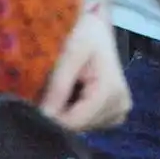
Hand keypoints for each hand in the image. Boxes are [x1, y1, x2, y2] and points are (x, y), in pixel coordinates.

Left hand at [40, 12, 131, 130]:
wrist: (99, 30)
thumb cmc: (86, 36)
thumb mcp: (70, 54)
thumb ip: (59, 86)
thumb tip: (44, 117)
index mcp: (111, 92)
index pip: (75, 122)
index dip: (52, 116)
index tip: (39, 102)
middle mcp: (121, 107)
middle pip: (78, 127)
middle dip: (60, 112)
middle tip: (54, 88)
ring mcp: (119, 112)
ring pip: (81, 127)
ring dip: (67, 112)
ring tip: (66, 88)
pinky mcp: (115, 114)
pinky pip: (88, 123)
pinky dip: (76, 112)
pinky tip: (75, 95)